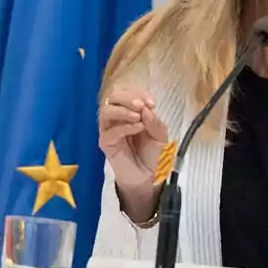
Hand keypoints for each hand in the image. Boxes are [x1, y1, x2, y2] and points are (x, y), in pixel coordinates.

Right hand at [99, 85, 168, 199]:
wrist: (150, 176)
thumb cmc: (153, 153)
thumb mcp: (161, 134)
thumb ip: (154, 121)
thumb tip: (145, 109)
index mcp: (130, 111)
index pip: (125, 91)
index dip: (138, 92)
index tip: (152, 103)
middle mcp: (118, 117)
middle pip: (113, 96)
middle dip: (128, 97)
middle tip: (142, 105)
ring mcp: (110, 130)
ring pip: (106, 111)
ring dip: (123, 110)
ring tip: (138, 117)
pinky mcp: (106, 144)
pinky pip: (109, 131)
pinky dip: (124, 126)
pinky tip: (137, 128)